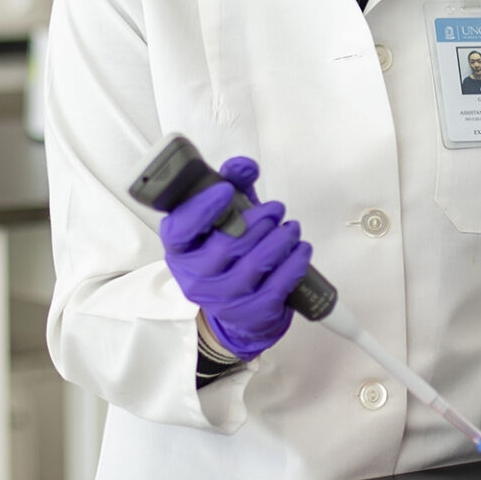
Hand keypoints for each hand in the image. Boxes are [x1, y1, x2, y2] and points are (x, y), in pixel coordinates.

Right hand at [160, 158, 314, 360]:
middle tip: (276, 209)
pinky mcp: (250, 313)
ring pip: (256, 263)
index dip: (202, 208)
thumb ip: (232, 186)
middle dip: (259, 220)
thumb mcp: (226, 217)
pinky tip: (300, 248)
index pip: (180, 229)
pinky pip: (278, 284)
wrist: (241, 308)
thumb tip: (243, 166)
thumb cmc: (229, 255)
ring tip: (290, 228)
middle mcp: (195, 277)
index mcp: (180, 250)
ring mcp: (222, 299)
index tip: (226, 191)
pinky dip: (295, 261)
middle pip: (227, 244)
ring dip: (281, 239)